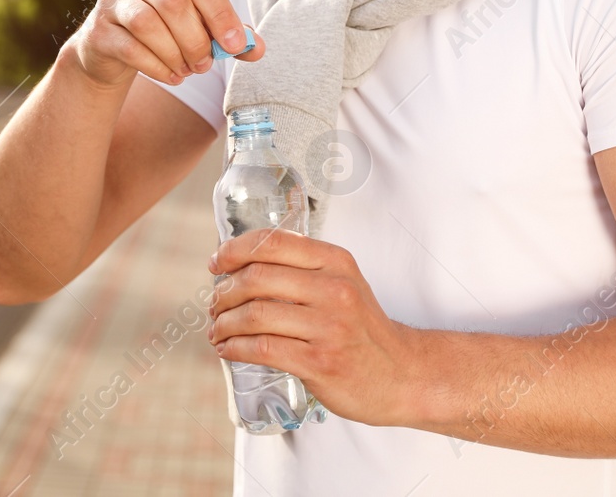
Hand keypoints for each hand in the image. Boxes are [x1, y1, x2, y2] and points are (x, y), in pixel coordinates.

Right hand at [67, 0, 263, 87]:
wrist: (112, 49)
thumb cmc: (166, 33)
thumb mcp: (200, 28)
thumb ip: (229, 36)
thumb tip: (256, 49)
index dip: (221, 15)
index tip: (234, 45)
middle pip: (174, 3)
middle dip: (195, 40)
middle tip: (205, 64)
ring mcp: (114, 0)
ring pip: (148, 24)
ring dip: (174, 54)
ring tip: (187, 71)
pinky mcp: (98, 29)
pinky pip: (129, 47)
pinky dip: (155, 67)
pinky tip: (171, 77)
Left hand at [207, 228, 418, 427]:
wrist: (401, 375)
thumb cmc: (362, 329)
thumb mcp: (343, 283)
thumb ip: (302, 269)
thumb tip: (240, 265)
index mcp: (335, 262)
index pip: (273, 242)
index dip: (235, 250)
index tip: (216, 263)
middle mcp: (334, 289)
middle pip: (257, 277)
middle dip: (224, 291)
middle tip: (214, 304)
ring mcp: (328, 327)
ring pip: (255, 315)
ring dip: (225, 323)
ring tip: (218, 330)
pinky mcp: (320, 362)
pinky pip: (262, 349)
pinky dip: (235, 348)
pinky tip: (228, 349)